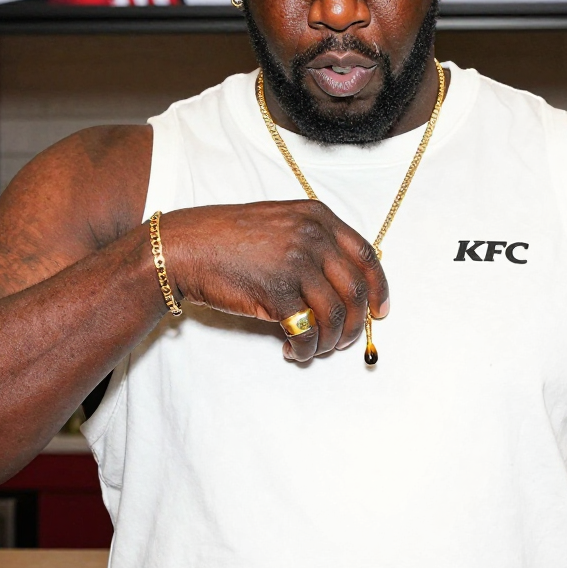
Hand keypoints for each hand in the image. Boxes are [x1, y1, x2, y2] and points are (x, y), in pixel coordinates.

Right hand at [156, 201, 389, 360]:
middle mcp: (312, 236)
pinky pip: (307, 331)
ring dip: (330, 340)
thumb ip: (315, 242)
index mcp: (318, 216)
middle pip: (355, 290)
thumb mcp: (281, 223)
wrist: (187, 247)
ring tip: (315, 348)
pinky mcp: (277, 292)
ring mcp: (296, 263)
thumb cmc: (229, 238)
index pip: (366, 256)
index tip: (380, 311)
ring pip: (335, 315)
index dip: (379, 288)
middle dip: (355, 323)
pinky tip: (294, 351)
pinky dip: (307, 349)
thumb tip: (345, 283)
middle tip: (344, 340)